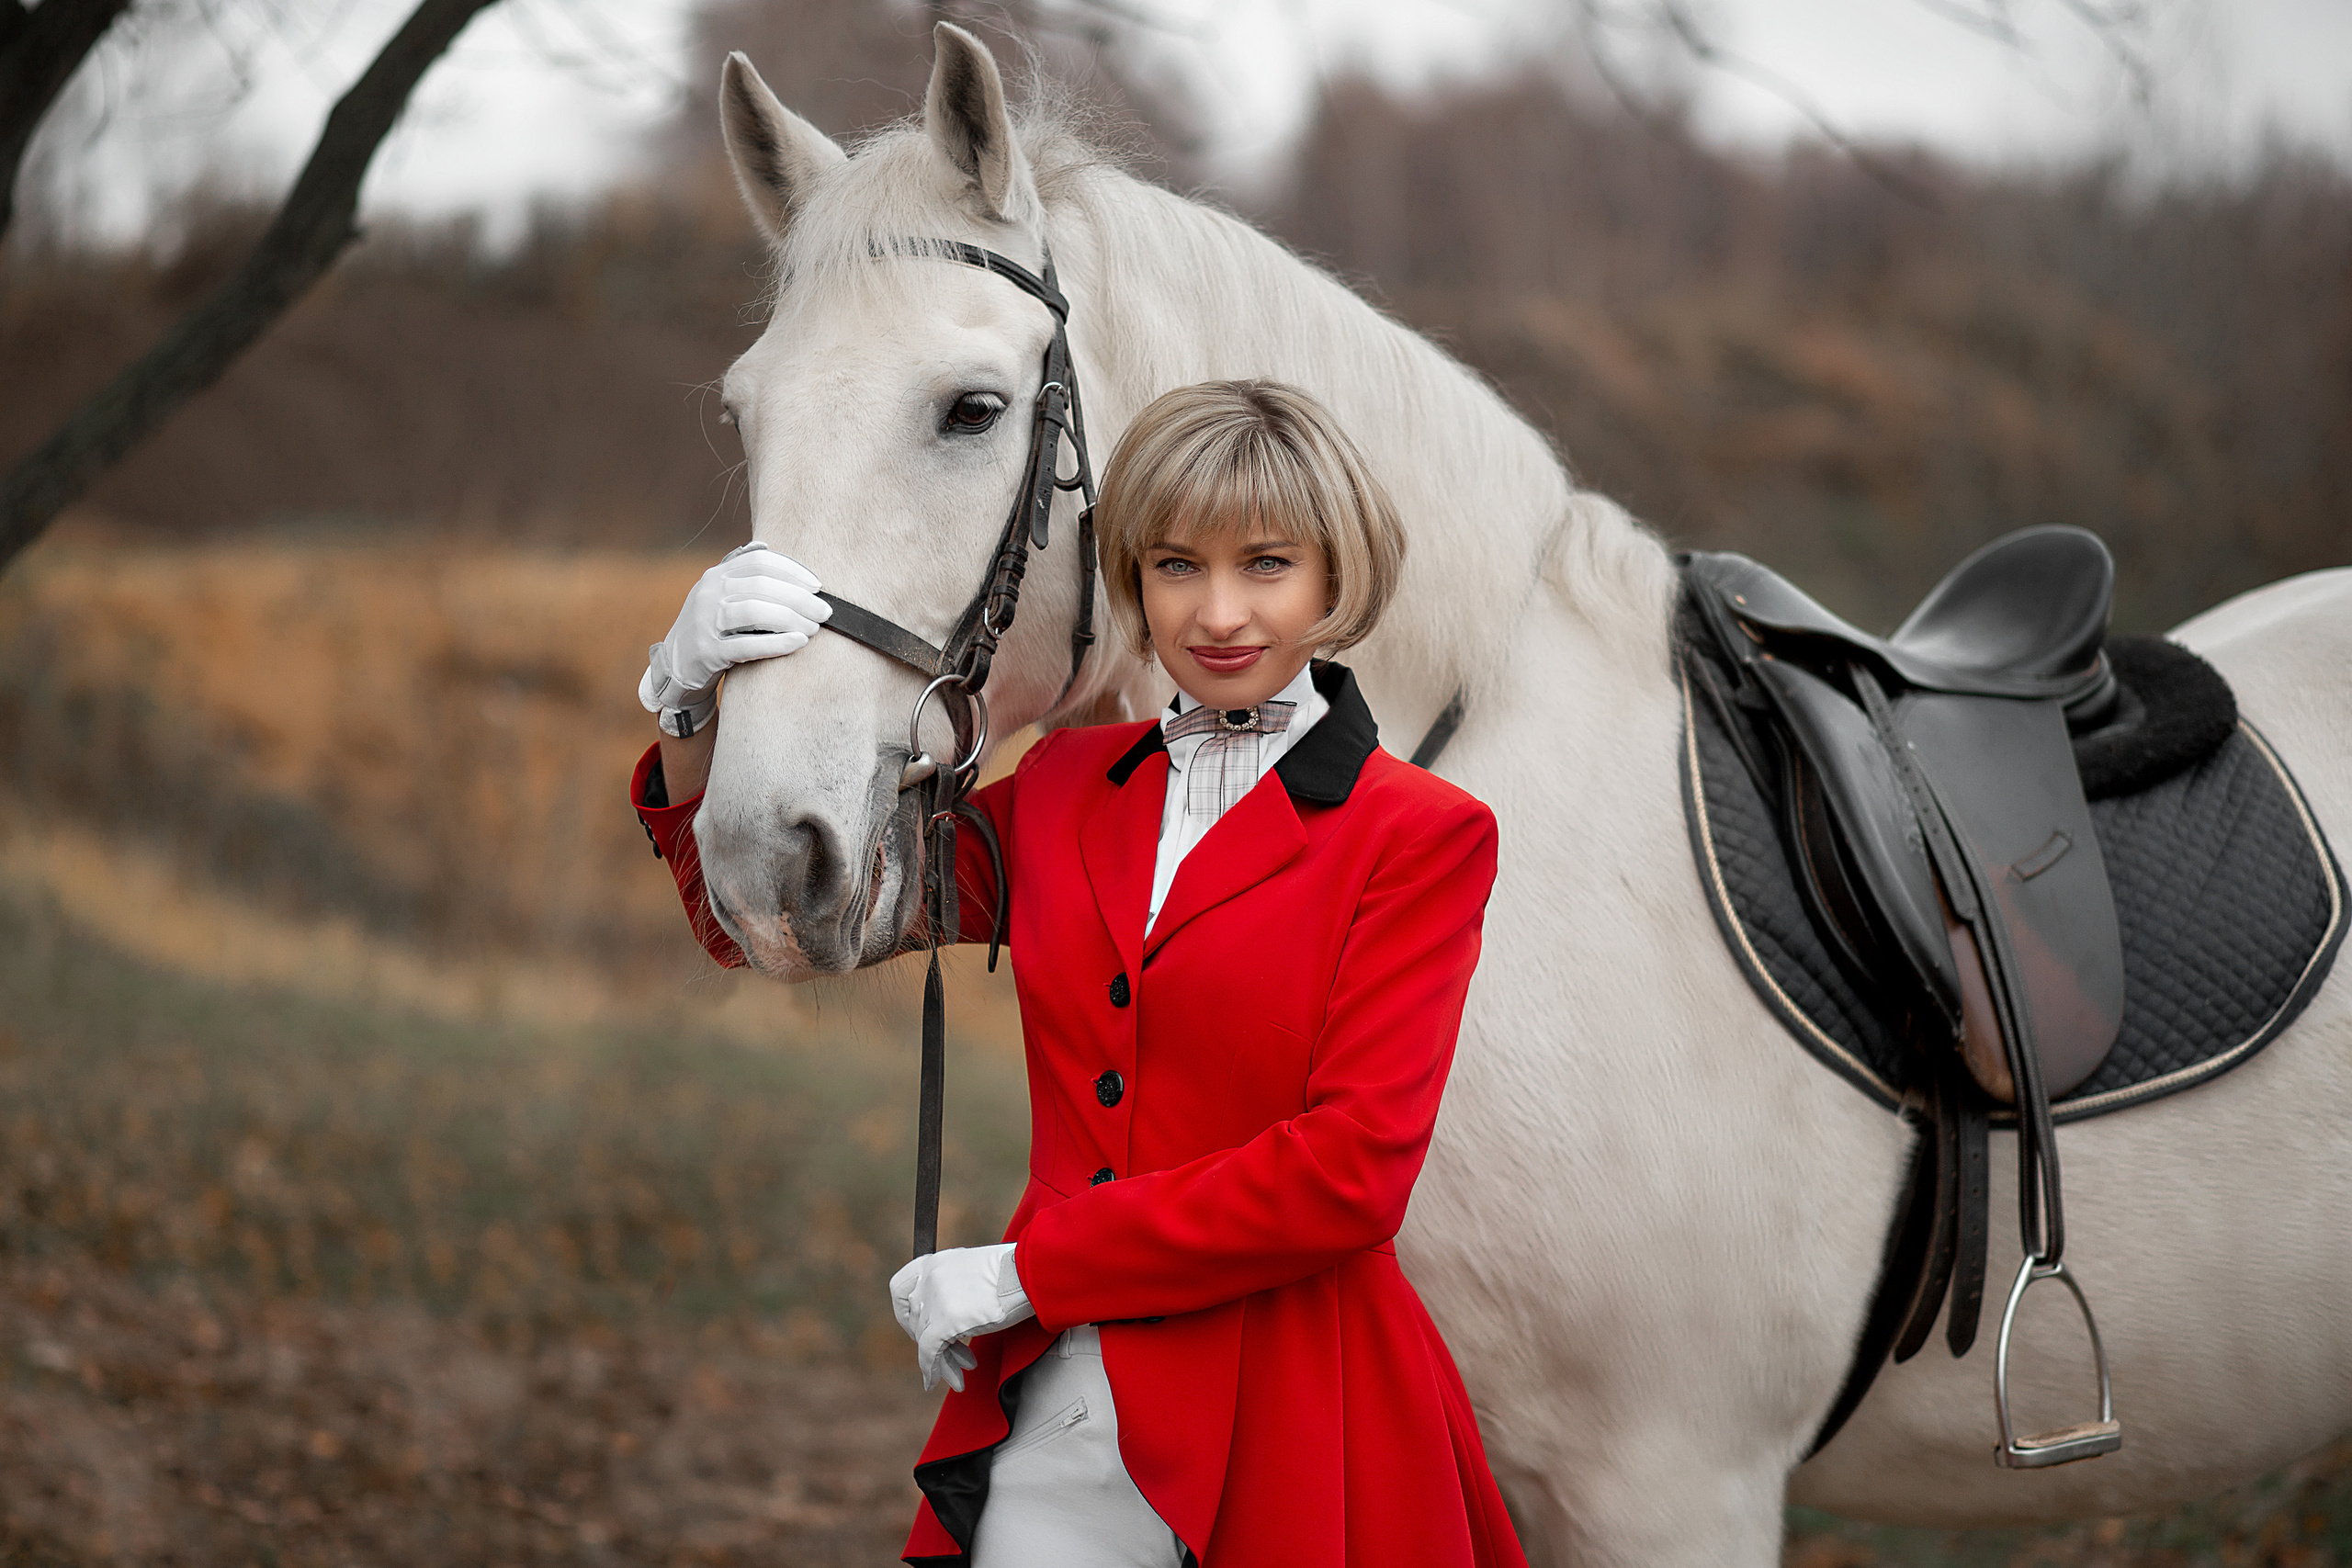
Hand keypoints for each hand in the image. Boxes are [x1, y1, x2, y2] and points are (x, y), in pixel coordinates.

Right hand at [639, 544, 828, 736]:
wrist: (676, 664)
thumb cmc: (711, 627)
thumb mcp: (718, 594)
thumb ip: (739, 571)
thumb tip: (764, 545)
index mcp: (716, 575)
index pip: (760, 561)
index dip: (793, 571)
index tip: (818, 586)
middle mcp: (708, 593)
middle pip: (762, 585)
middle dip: (800, 598)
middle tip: (825, 611)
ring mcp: (705, 621)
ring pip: (754, 612)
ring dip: (791, 618)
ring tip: (814, 628)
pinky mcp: (707, 651)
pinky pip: (747, 645)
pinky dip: (777, 643)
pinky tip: (799, 642)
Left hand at [888, 1243, 1034, 1391]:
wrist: (1030, 1272)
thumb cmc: (1014, 1272)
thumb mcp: (973, 1271)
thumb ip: (953, 1286)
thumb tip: (947, 1312)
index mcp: (933, 1263)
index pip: (899, 1289)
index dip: (906, 1313)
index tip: (918, 1327)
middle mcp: (928, 1279)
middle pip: (915, 1321)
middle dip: (930, 1342)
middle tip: (950, 1356)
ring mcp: (934, 1300)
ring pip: (925, 1341)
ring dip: (942, 1361)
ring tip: (959, 1374)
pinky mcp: (945, 1321)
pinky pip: (929, 1352)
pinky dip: (933, 1369)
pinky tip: (942, 1380)